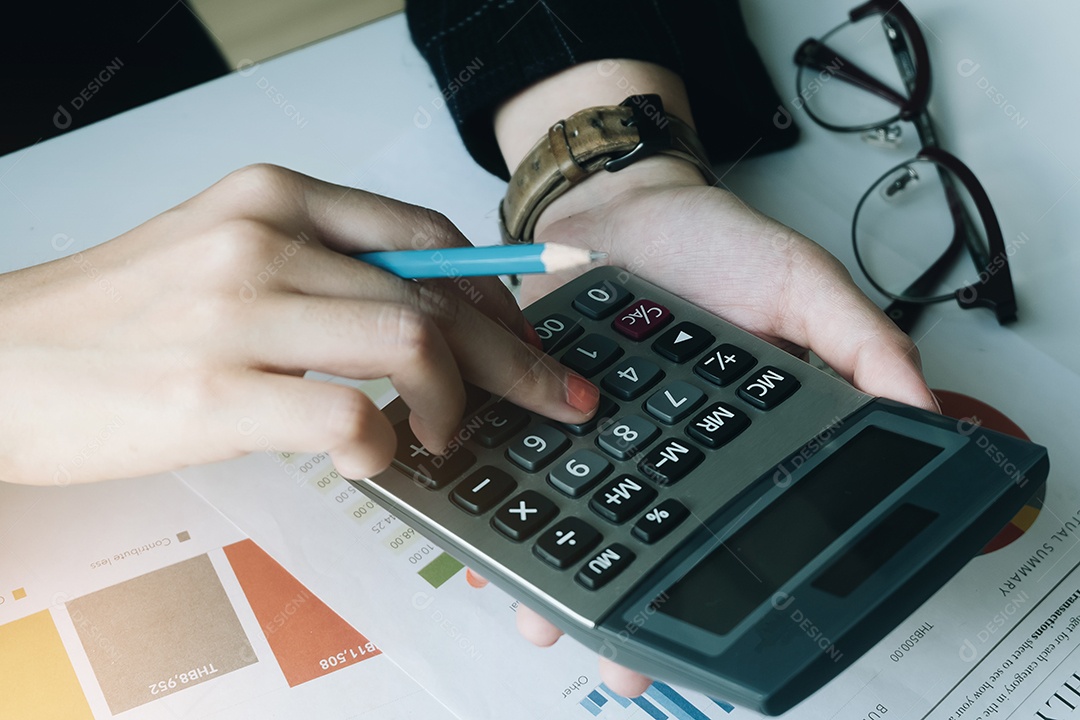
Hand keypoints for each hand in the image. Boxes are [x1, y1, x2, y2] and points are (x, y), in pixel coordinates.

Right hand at [0, 164, 598, 484]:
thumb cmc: (117, 316)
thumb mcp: (222, 254)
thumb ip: (319, 270)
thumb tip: (422, 324)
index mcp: (273, 198)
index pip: (428, 234)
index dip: (495, 294)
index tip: (527, 336)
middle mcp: (264, 240)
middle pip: (439, 295)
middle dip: (516, 359)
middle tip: (554, 398)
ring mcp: (239, 313)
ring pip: (412, 344)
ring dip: (456, 405)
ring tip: (445, 438)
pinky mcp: (214, 394)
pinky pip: (351, 417)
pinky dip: (385, 446)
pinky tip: (373, 458)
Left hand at [513, 155, 937, 694]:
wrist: (618, 204)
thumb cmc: (712, 242)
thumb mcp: (800, 281)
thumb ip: (859, 342)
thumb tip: (924, 413)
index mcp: (728, 440)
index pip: (731, 526)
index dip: (723, 583)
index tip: (709, 633)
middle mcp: (658, 452)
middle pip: (644, 546)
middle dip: (627, 604)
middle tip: (620, 654)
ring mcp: (592, 438)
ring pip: (575, 524)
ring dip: (556, 577)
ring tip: (543, 617)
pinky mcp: (534, 411)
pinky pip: (517, 470)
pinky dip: (498, 508)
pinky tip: (485, 545)